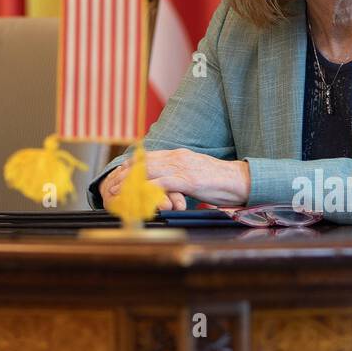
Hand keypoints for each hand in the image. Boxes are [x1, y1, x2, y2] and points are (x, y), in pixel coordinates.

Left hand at [100, 148, 249, 208]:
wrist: (239, 180)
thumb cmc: (220, 181)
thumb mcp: (196, 173)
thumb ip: (180, 175)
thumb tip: (168, 185)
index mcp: (180, 155)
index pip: (149, 157)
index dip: (132, 165)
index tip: (119, 173)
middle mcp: (178, 157)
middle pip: (144, 163)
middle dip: (126, 173)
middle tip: (112, 184)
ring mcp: (182, 168)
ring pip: (149, 171)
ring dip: (130, 182)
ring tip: (118, 192)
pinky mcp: (188, 180)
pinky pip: (162, 183)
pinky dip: (146, 189)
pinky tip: (136, 196)